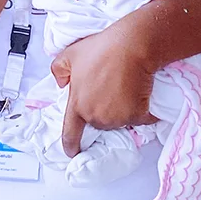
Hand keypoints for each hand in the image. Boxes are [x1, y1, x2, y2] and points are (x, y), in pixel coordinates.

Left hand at [51, 29, 155, 157]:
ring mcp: (117, 118)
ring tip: (122, 88)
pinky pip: (140, 118)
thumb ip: (58, 71)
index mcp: (77, 105)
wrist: (131, 47)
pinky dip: (142, 111)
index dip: (70, 145)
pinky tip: (140, 95)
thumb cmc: (102, 49)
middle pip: (97, 123)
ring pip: (118, 121)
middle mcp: (96, 116)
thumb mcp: (69, 55)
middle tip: (108, 90)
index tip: (72, 152)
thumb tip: (61, 83)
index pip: (70, 133)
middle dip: (101, 112)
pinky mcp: (137, 115)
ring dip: (120, 111)